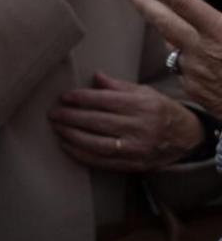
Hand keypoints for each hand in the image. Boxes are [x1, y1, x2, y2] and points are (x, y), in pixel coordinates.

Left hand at [49, 71, 202, 171]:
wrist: (186, 137)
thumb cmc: (159, 110)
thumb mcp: (144, 92)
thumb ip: (118, 86)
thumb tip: (95, 76)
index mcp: (143, 106)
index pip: (105, 100)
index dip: (81, 98)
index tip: (64, 97)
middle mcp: (141, 127)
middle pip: (98, 122)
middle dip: (71, 117)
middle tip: (53, 114)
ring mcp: (138, 148)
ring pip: (97, 143)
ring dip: (72, 136)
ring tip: (57, 128)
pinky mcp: (134, 164)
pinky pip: (103, 161)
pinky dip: (82, 154)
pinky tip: (68, 146)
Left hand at [127, 0, 221, 112]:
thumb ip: (218, 21)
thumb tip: (204, 13)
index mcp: (218, 31)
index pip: (182, 1)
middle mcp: (200, 49)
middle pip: (163, 21)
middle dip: (144, 3)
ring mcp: (193, 70)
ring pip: (174, 46)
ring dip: (169, 33)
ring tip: (168, 20)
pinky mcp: (192, 89)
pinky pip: (185, 67)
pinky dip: (189, 59)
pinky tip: (203, 61)